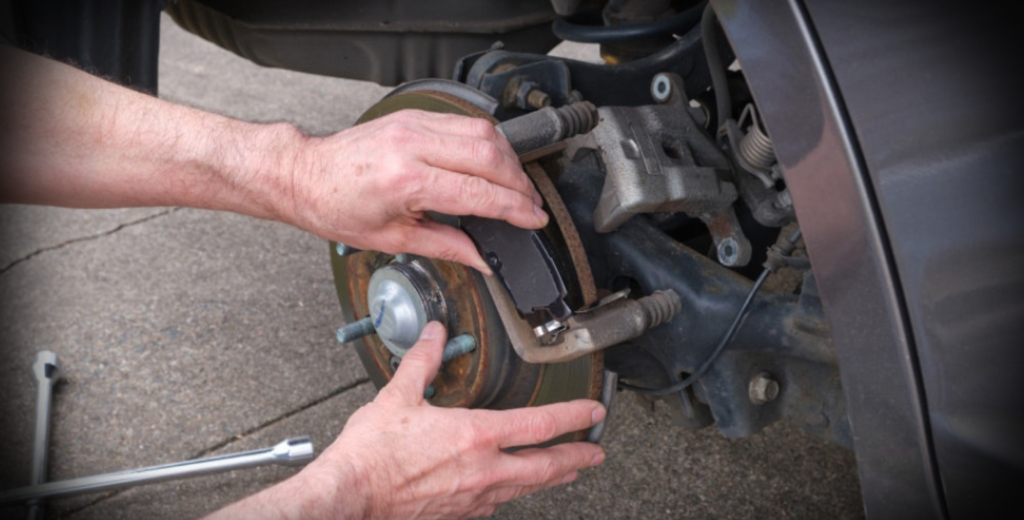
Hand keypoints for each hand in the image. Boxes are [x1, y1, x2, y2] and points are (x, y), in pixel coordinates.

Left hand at [288, 110, 547, 271]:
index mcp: (406, 181)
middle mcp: (412, 146)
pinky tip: (494, 164)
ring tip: (517, 186)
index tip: (534, 220)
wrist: (306, 175)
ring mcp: (413, 124)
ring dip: (508, 160)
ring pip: (483, 132)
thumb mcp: (393, 240)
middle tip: (532, 205)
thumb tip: (484, 260)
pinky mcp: (414, 116)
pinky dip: (488, 143)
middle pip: (489, 156)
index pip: (479, 192)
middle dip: (520, 183)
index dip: (515, 209)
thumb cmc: (338, 208)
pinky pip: (464, 122)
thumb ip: (447, 247)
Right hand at [309, 322, 606, 519]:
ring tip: (568, 470)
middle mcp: (484, 471)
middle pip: (546, 466)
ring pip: (526, 488)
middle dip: (576, 455)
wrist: (350, 499)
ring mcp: (474, 497)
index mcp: (476, 435)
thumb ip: (423, 362)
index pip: (539, 424)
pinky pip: (497, 503)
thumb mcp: (398, 397)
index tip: (593, 411)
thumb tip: (435, 335)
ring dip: (552, 477)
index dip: (573, 416)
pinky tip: (511, 489)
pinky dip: (513, 492)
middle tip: (596, 451)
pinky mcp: (459, 515)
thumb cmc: (371, 455)